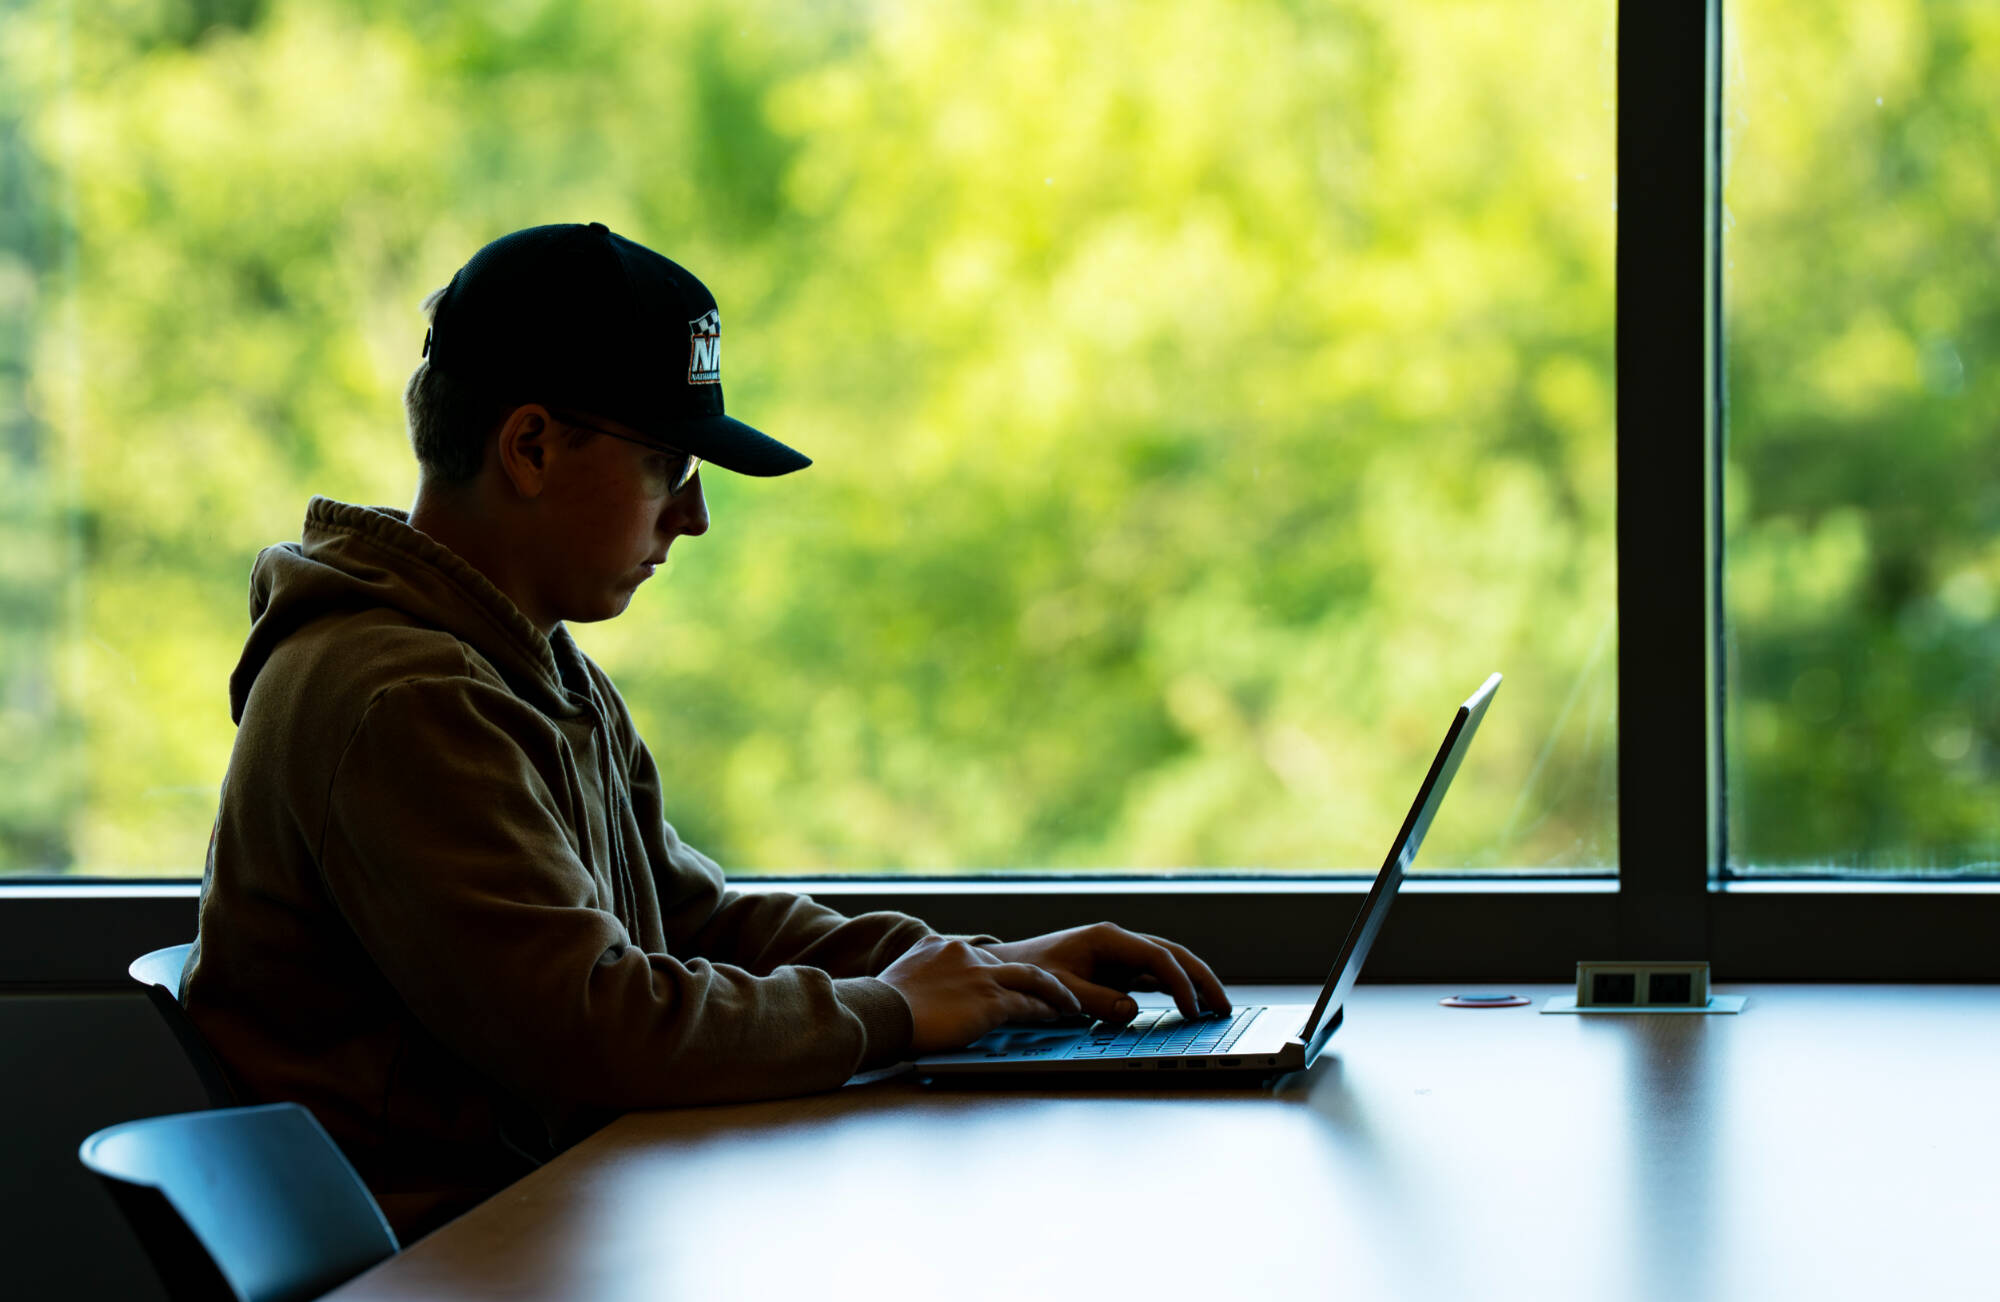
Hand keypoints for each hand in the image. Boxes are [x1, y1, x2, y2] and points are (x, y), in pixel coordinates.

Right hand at [879, 935, 1082, 1054]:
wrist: (878, 1012)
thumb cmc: (879, 1007)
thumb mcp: (901, 980)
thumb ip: (921, 980)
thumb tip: (923, 998)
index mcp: (939, 947)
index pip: (980, 958)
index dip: (999, 973)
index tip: (1010, 983)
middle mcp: (964, 955)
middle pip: (1013, 964)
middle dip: (1038, 980)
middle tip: (1055, 991)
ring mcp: (979, 977)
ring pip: (1032, 979)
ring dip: (1055, 992)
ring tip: (1070, 1004)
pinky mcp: (988, 1001)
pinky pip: (1026, 1004)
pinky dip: (1044, 1010)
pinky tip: (1055, 1016)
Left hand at [983, 923, 1230, 1024]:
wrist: (1009, 969)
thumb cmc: (1030, 976)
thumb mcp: (1060, 991)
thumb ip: (1096, 1001)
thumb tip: (1133, 1011)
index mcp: (1107, 939)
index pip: (1157, 957)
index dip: (1180, 984)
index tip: (1191, 1010)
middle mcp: (1119, 942)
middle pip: (1172, 956)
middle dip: (1201, 979)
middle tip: (1223, 1007)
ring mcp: (1120, 956)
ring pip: (1168, 965)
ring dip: (1193, 983)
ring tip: (1216, 1008)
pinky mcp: (1117, 970)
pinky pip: (1154, 977)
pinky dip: (1174, 989)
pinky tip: (1190, 1006)